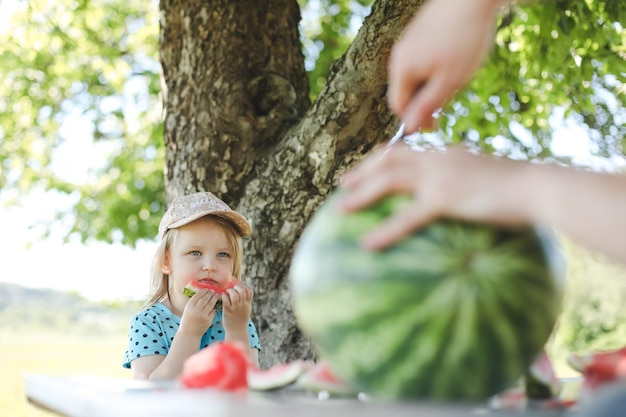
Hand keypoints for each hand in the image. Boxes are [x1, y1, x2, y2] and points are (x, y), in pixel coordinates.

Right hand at [179, 289, 219, 336]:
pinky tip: (214, 305)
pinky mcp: (208, 320)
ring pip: (211, 304)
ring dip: (214, 298)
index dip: (203, 291)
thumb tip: (203, 293)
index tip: (206, 289)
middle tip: (212, 291)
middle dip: (210, 293)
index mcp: (189, 307)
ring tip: (215, 295)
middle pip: (205, 299)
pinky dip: (214, 307)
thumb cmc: (187, 320)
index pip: (198, 296)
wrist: (189, 334)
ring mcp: (203, 315)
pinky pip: (213, 311)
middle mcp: (196, 310)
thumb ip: (194, 303)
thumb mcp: (187, 310)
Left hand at [222, 281, 252, 331]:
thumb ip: (245, 302)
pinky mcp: (227, 310)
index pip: (249, 291)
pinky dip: (224, 296)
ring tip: (227, 292)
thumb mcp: (246, 310)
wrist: (236, 331)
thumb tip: (241, 292)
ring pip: (234, 294)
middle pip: (242, 291)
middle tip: (233, 289)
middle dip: (237, 287)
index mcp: (247, 304)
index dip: (244, 286)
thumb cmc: (240, 320)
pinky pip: (226, 300)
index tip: (240, 287)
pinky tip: (223, 296)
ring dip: (230, 290)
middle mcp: (242, 305)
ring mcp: (235, 308)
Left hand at [340, 144, 531, 249]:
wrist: (539, 187)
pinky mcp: (444, 198)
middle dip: (363, 170)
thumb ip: (469, 180)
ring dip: (361, 193)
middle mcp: (438, 158)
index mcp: (446, 152)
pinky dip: (384, 230)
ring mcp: (439, 176)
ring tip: (341, 206)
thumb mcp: (488, 177)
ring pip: (389, 180)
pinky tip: (367, 244)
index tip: (367, 165)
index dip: (382, 157)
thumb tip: (462, 194)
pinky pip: (406, 217)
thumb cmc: (521, 188)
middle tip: (343, 183)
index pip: (406, 150)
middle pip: (389, 158)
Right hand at [388, 0, 502, 131]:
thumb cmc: (463, 38)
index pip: (398, 106)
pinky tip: (456, 59)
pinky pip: (421, 58)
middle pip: (406, 90)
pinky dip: (435, 66)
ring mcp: (408, 41)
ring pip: (415, 74)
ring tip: (457, 77)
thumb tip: (409, 129)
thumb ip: (426, 106)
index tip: (436, 124)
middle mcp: (399, 55)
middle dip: (425, 100)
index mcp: (401, 69)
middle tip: (450, 99)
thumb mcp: (448, 81)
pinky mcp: (419, 31)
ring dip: (432, 83)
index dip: (415, 119)